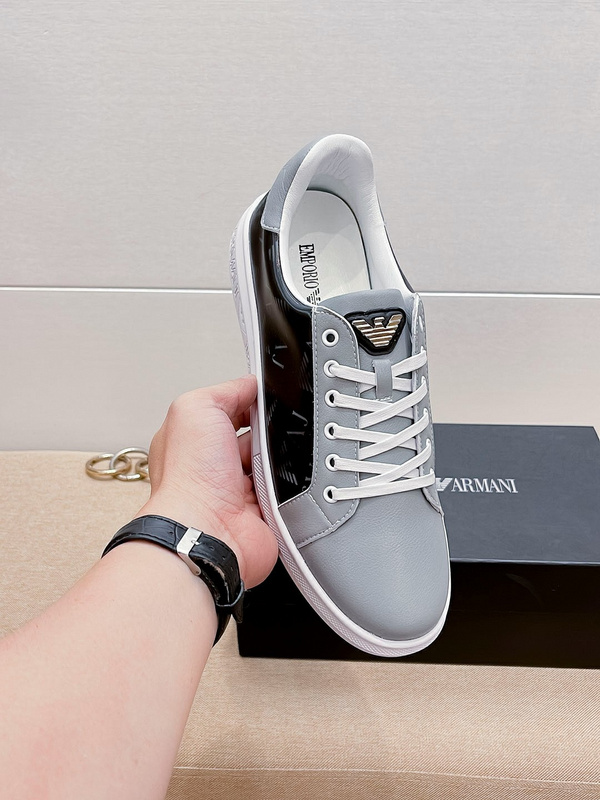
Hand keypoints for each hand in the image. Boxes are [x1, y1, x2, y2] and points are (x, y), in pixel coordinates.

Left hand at [137, 374, 277, 587]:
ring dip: (279, 459)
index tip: (266, 397)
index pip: (229, 410)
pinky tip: (283, 481)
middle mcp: (213, 466)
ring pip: (274, 463)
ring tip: (272, 460)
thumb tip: (251, 385)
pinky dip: (290, 485)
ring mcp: (237, 491)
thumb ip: (226, 390)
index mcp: (194, 439)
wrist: (207, 533)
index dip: (248, 401)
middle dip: (268, 432)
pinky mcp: (261, 512)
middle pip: (256, 436)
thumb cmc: (189, 478)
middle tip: (270, 432)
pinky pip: (287, 490)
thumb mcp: (197, 408)